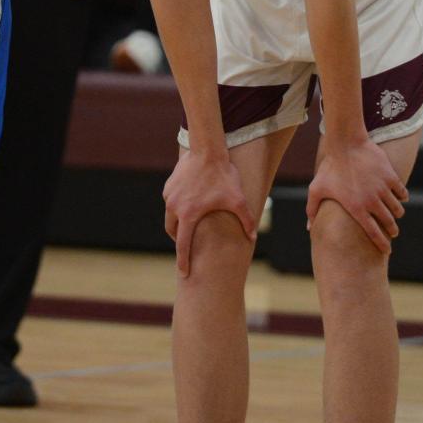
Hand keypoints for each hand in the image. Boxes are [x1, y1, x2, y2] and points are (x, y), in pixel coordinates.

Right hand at [163, 149, 257, 274]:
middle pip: (172, 230)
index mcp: (189, 215)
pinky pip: (170, 201)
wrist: (207, 150)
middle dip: (178, 239)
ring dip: (178, 221)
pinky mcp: (168, 186)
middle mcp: (174, 207)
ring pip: (170, 215)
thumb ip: (246, 220)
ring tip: (190, 220)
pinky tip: (189, 201)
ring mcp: (169, 196)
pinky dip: (177, 206)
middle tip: (189, 242)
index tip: (183, 273)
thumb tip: (253, 237)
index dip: (183, 260)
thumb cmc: (223, 176)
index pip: (182, 245)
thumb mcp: (238, 199)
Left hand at [306, 136, 407, 253]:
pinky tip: (401, 198)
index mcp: (356, 209)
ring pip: (397, 209)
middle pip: (388, 223)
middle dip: (392, 231)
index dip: (382, 244)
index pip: (373, 233)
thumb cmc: (330, 167)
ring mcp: (383, 189)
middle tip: (393, 233)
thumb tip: (308, 227)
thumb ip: (312, 210)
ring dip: (397, 214)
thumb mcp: (316, 189)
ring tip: (396, 215)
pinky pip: (401, 192)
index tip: (386, 250)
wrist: (346, 144)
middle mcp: (372, 202)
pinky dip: (402, 197)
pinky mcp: (390, 177)